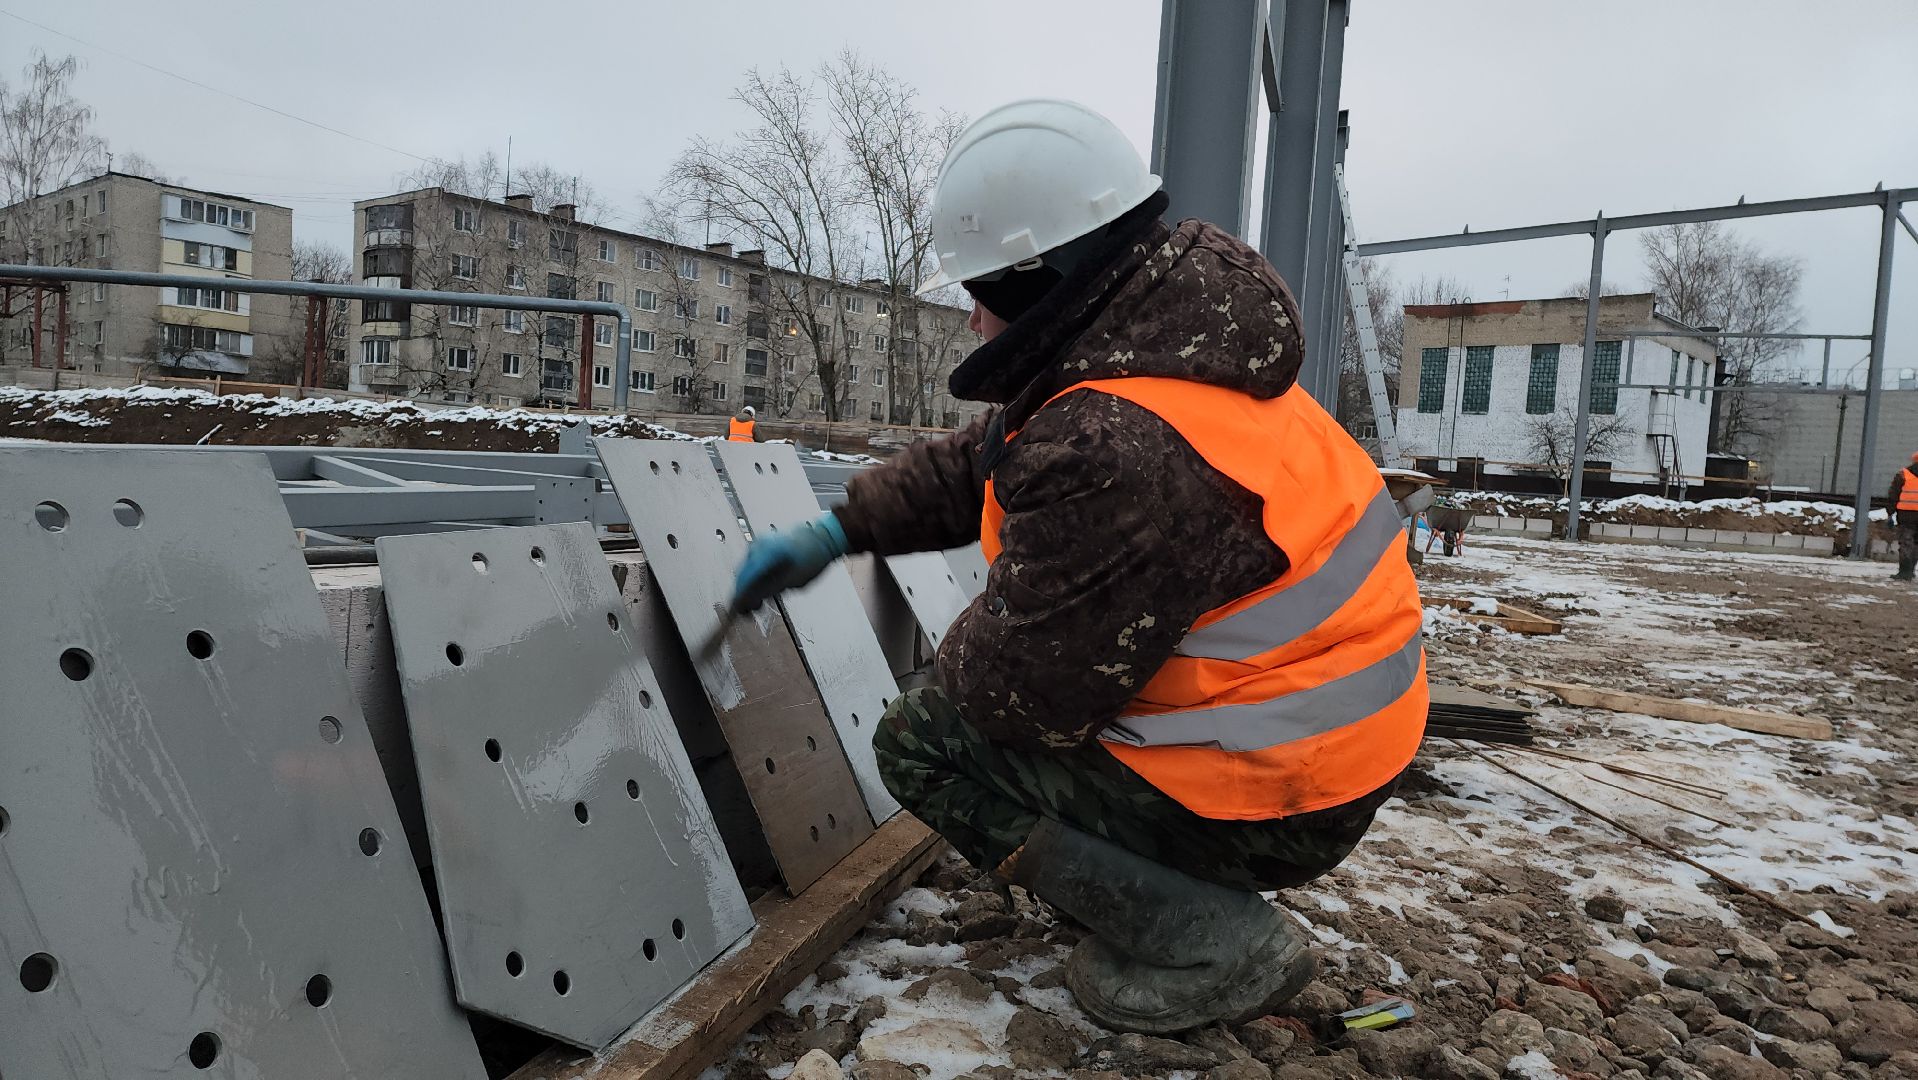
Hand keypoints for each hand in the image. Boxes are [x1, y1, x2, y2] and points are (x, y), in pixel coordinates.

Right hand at [731, 513, 848, 612]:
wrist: (822, 537)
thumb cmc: (814, 555)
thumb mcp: (793, 581)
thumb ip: (769, 591)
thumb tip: (752, 600)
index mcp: (767, 555)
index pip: (745, 580)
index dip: (740, 598)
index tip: (739, 610)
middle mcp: (760, 547)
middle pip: (743, 575)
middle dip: (744, 593)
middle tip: (749, 608)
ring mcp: (760, 543)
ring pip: (747, 569)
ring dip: (749, 584)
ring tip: (758, 599)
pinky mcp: (764, 543)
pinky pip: (753, 562)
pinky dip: (755, 575)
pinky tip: (762, 585)